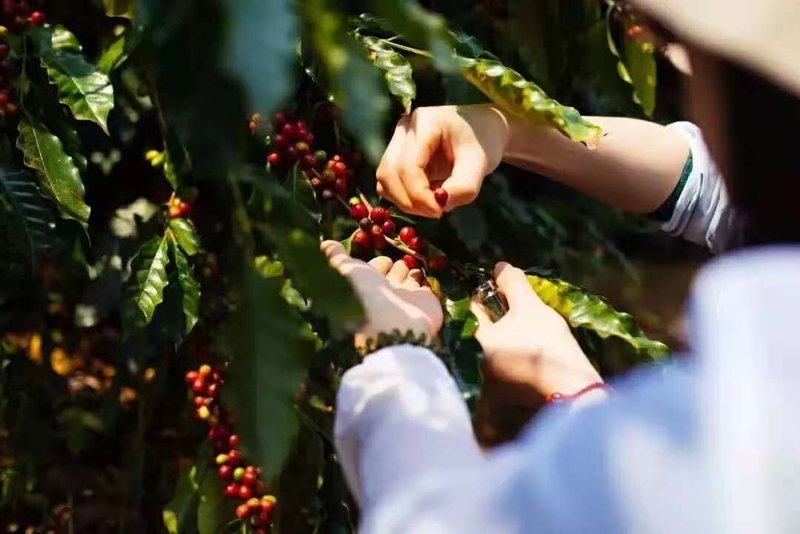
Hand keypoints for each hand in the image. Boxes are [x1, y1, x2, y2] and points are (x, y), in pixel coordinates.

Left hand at [322, 241, 442, 347]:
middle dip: (394, 268)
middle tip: (398, 260)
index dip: (376, 264)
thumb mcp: (346, 271)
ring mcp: (405, 298)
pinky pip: (424, 288)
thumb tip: (324, 244)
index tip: (382, 258)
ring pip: (407, 281)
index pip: (372, 270)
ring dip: (409, 273)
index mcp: (365, 286)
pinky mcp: (425, 302)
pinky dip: (424, 282)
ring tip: (412, 265)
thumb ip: (337, 257)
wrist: (394, 323)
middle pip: (391, 276)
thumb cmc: (365, 294)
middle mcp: (385, 292)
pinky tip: (425, 276)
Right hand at [376, 104, 509, 217]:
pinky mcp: (396, 153)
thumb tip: (440, 206)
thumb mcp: (480, 163)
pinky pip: (388, 182)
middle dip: (410, 201)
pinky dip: (403, 196)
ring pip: (384, 179)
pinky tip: (426, 197)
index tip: (439, 212)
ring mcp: (397, 139)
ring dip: (404, 200)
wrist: (483, 131)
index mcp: (425, 123)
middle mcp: (405, 128)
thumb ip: (463, 187)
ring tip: (433, 204)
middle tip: (437, 212)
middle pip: (389, 173)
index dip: (419, 195)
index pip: (408, 166)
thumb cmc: (484, 141)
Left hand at [470, 262, 601, 399]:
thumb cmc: (545, 342)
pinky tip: (536, 348)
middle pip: (486, 330)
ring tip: (530, 327)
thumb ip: (512, 284)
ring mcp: (495, 382)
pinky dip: (519, 355)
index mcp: (478, 341)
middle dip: (499, 317)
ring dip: (510, 337)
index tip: (503, 288)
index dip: (487, 293)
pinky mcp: (512, 394)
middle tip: (519, 307)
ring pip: (499, 349)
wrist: (572, 388)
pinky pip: (511, 366)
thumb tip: (499, 267)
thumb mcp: (529, 306)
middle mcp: (479, 363)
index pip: (474, 308)